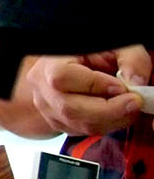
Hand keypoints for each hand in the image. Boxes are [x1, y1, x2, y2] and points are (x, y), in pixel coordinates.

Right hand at [16, 46, 148, 137]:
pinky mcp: (58, 123)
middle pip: (70, 108)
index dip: (95, 85)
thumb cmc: (92, 55)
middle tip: (134, 102)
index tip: (122, 87)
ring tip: (129, 106)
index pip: (63, 78)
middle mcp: (42, 89)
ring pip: (78, 124)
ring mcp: (48, 109)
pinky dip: (105, 125)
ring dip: (111, 120)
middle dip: (109, 110)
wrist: (76, 66)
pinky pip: (83, 131)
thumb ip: (130, 59)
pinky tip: (117, 113)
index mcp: (49, 65)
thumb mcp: (114, 47)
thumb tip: (137, 82)